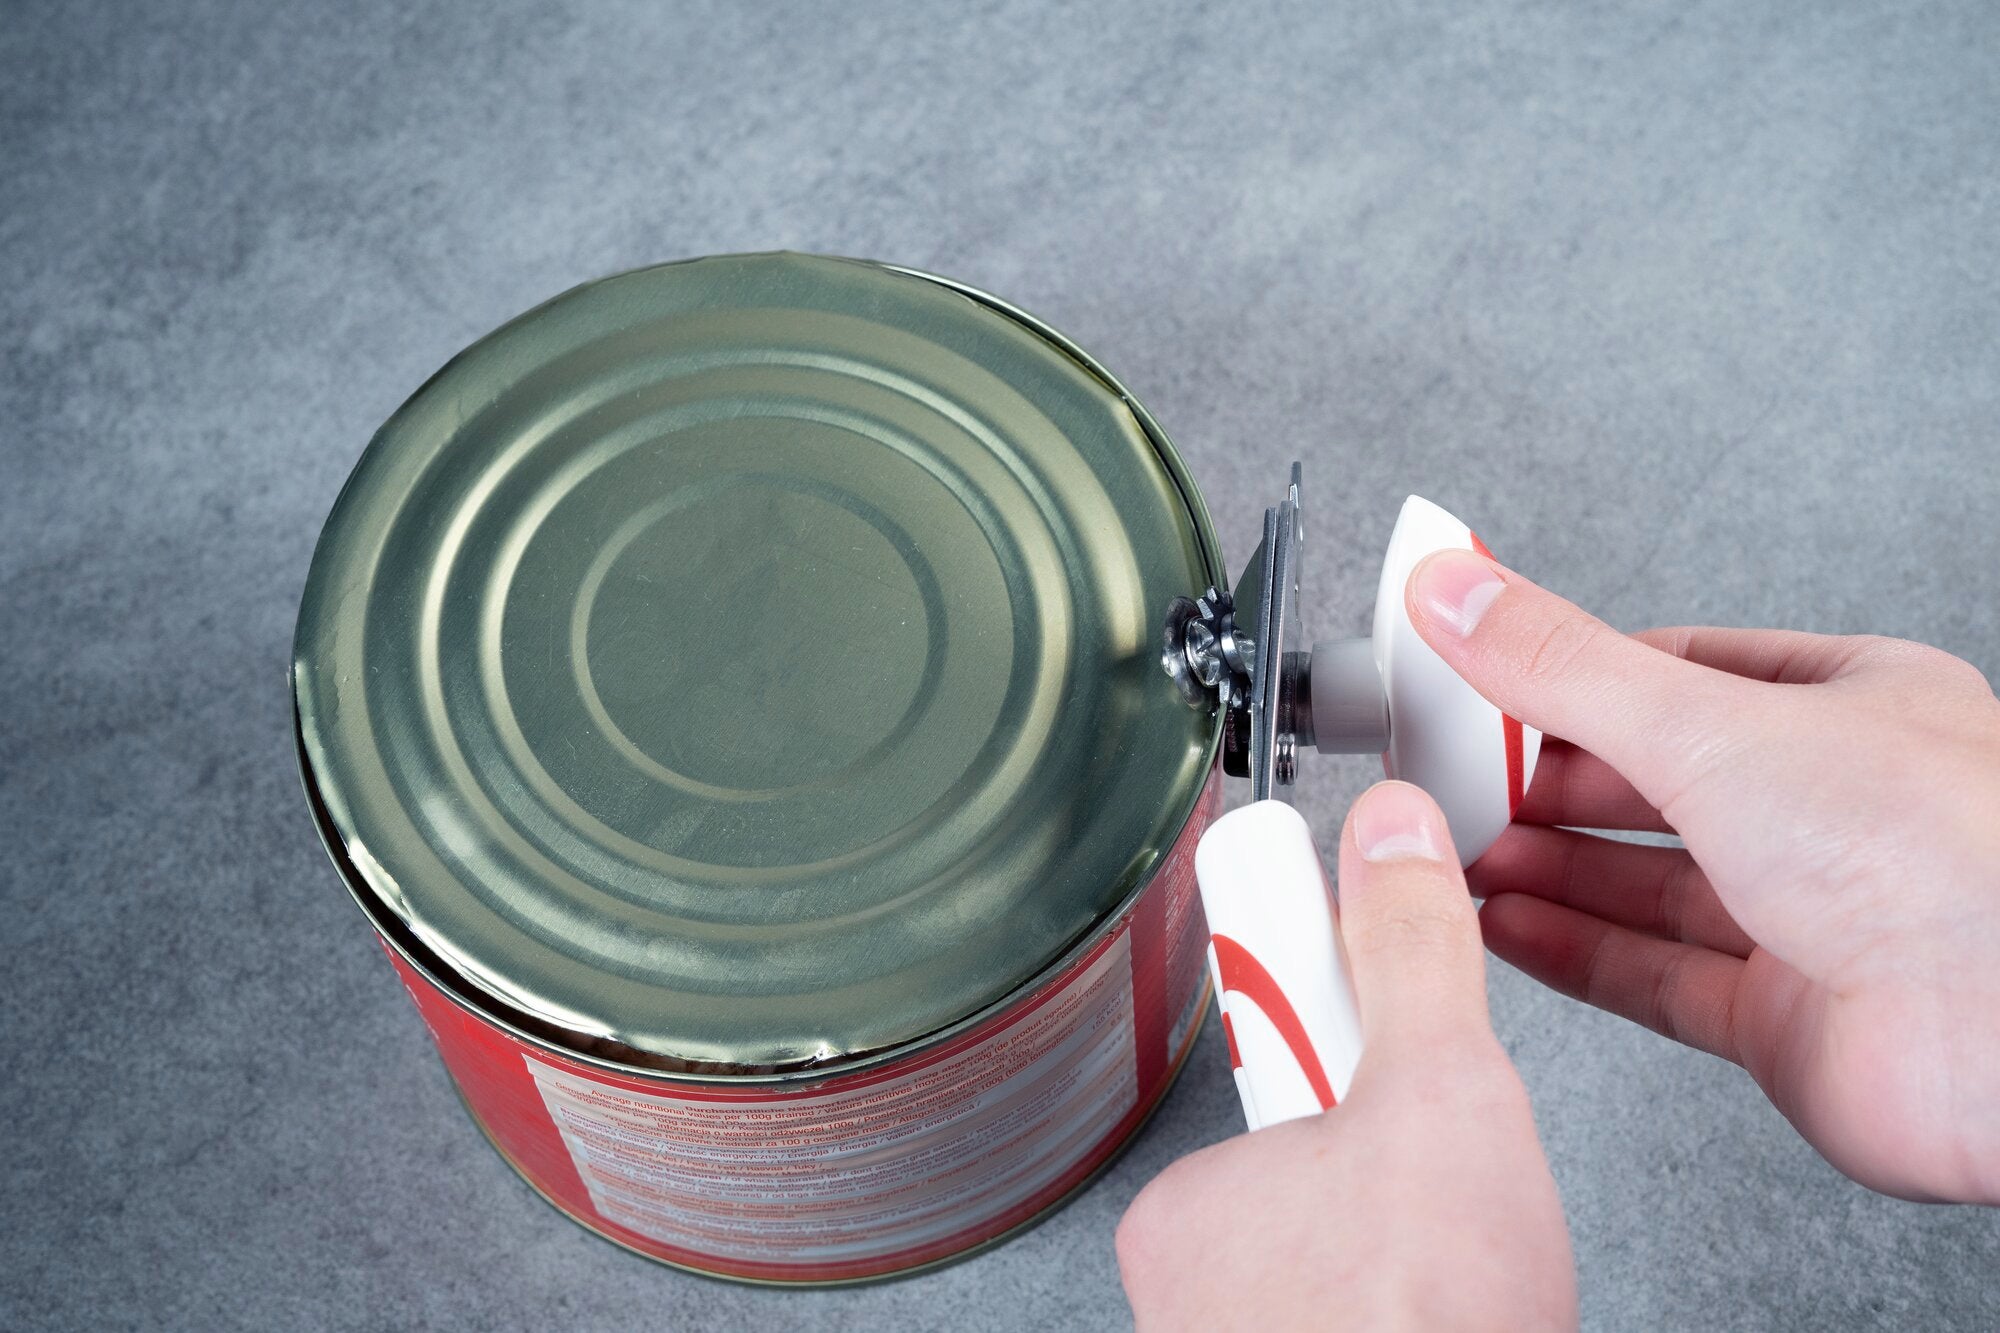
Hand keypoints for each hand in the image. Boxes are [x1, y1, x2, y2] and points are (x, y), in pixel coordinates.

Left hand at [1117, 782, 1576, 1331]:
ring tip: (1460, 1297)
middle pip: (1325, 1189)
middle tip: (1449, 1232)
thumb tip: (1386, 829)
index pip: (1284, 1092)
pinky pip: (1365, 1328)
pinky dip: (1417, 1326)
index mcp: (1190, 1201)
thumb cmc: (1421, 1327)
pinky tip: (1453, 1331)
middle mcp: (1189, 1296)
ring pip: (1351, 1272)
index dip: (1366, 1085)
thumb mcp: (1440, 1095)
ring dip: (1416, 1270)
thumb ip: (1411, 955)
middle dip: (1399, 1196)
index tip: (1394, 1126)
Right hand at [1407, 549, 1999, 1202]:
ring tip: (1454, 852)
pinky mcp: (1785, 1020)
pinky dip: (1568, 950)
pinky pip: (1650, 974)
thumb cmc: (1940, 856)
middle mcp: (1835, 811)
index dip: (1570, 675)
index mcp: (1852, 707)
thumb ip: (1564, 667)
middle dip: (1541, 782)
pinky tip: (1503, 926)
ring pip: (1644, 883)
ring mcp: (1811, 919)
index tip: (1477, 677)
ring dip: (1542, 868)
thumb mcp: (1711, 724)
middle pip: (1651, 783)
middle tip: (1447, 777)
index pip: (1679, 670)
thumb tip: (1459, 592)